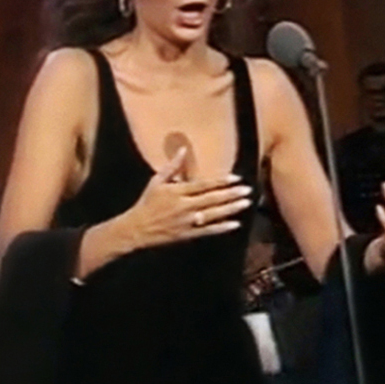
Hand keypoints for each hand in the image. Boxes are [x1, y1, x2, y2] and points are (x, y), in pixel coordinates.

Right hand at [120, 147, 253, 247]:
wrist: (137, 229)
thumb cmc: (147, 202)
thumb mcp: (156, 181)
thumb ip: (172, 166)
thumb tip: (183, 149)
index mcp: (177, 191)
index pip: (203, 185)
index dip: (220, 181)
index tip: (236, 178)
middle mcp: (184, 206)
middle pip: (212, 199)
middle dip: (231, 194)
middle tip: (248, 190)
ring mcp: (187, 221)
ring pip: (213, 214)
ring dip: (230, 209)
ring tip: (246, 203)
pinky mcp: (187, 234)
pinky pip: (208, 231)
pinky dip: (222, 228)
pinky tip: (235, 224)